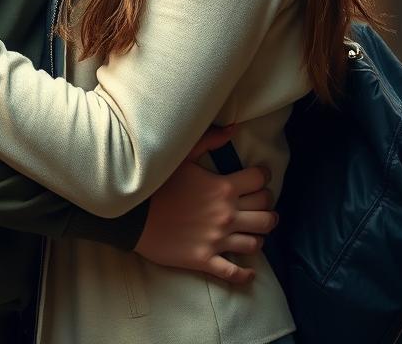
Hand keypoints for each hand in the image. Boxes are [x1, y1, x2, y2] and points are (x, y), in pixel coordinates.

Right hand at [134, 124, 276, 284]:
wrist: (134, 214)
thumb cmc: (158, 182)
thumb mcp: (182, 156)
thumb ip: (209, 140)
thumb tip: (234, 128)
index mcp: (223, 188)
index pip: (260, 182)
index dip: (263, 177)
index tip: (261, 176)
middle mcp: (227, 215)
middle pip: (265, 212)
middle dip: (267, 206)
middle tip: (261, 202)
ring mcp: (218, 240)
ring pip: (256, 242)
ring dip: (260, 235)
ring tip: (256, 229)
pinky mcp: (206, 260)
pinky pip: (234, 272)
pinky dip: (245, 274)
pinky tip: (249, 271)